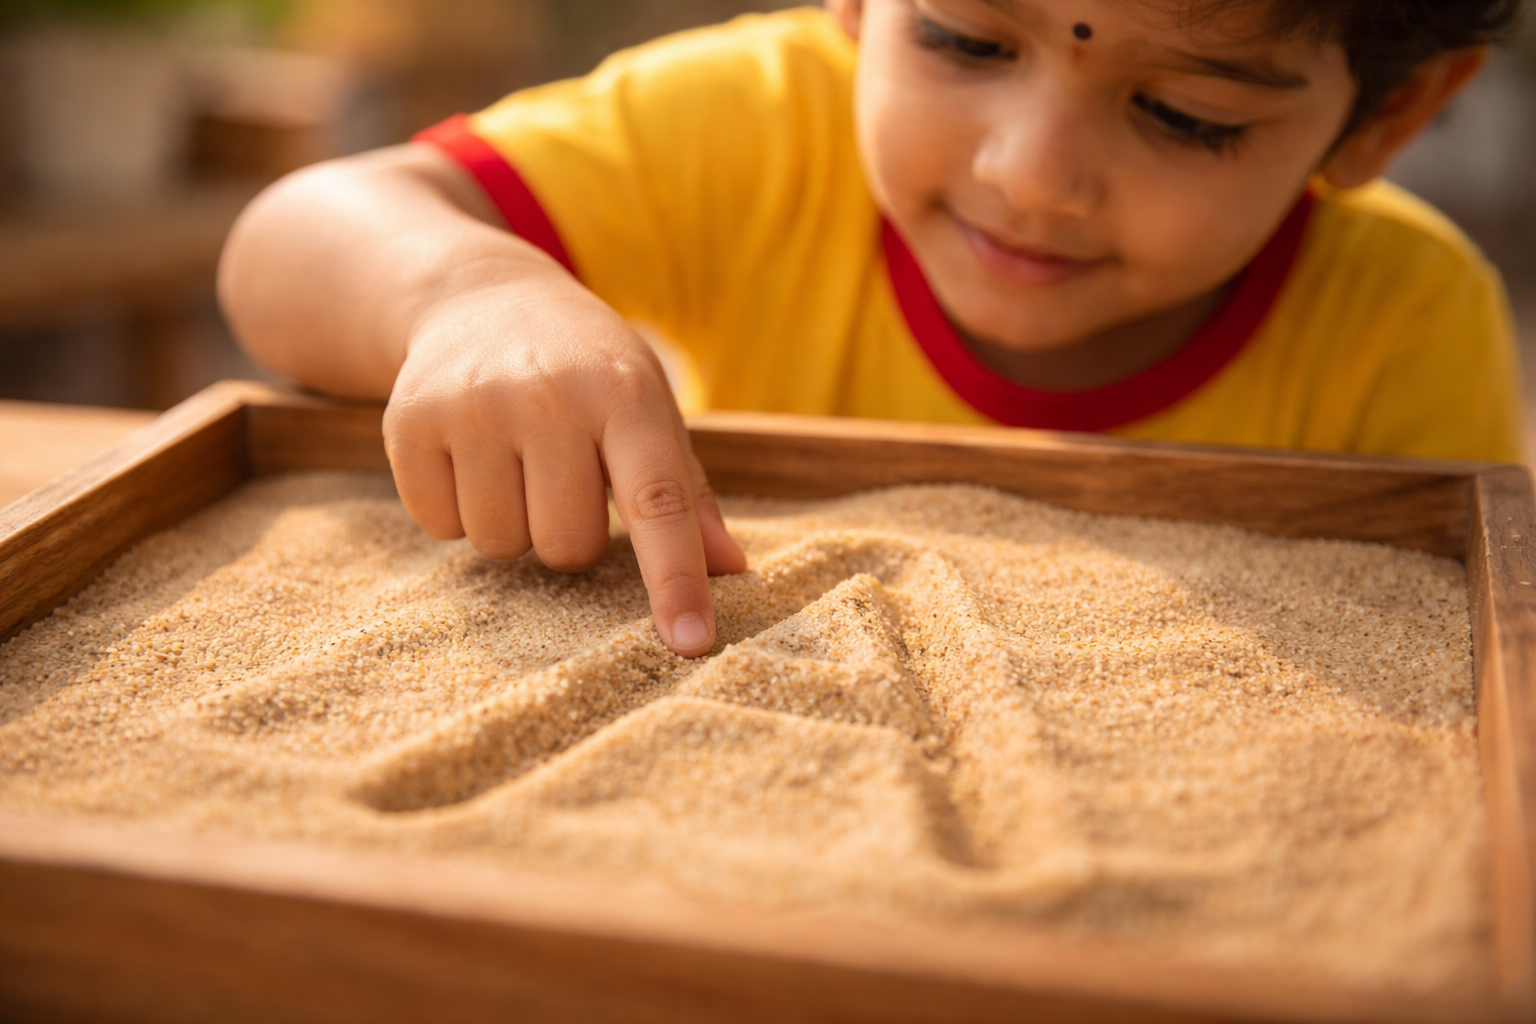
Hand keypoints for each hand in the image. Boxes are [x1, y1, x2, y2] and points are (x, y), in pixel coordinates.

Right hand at [383, 273, 745, 656]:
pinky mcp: (410, 421)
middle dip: (571, 532)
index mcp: (626, 394)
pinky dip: (456, 509)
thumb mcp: (649, 407)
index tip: (691, 641)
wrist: (480, 297)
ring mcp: (474, 405)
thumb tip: (731, 569)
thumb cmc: (587, 369)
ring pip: (501, 545)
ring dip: (512, 523)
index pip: (658, 501)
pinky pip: (440, 526)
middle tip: (563, 476)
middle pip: (568, 545)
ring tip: (514, 461)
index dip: (676, 578)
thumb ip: (688, 492)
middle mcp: (549, 395)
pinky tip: (468, 456)